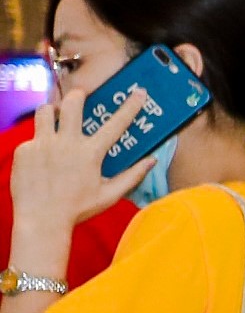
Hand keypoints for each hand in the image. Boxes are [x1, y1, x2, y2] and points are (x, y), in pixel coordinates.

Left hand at [10, 87, 150, 249]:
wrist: (41, 220)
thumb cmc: (77, 209)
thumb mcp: (109, 195)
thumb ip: (132, 176)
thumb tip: (151, 161)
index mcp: (90, 153)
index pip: (116, 123)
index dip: (130, 105)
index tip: (138, 92)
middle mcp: (66, 143)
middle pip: (71, 104)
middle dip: (78, 95)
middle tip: (80, 96)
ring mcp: (42, 145)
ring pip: (44, 111)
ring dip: (51, 111)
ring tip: (54, 117)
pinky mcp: (24, 151)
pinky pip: (32, 138)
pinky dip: (39, 143)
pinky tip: (41, 158)